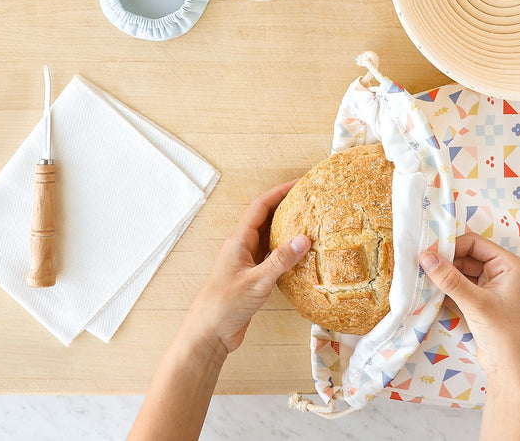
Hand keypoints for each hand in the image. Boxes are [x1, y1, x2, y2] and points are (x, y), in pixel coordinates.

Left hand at [187, 181, 310, 358]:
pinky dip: (286, 250)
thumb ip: (280, 261)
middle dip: (286, 205)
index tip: (299, 184)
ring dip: (286, 227)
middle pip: (266, 218)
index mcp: (239, 241)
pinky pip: (271, 255)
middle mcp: (243, 246)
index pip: (261, 206)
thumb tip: (304, 239)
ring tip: (309, 221)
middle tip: (309, 199)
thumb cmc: (224, 306)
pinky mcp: (253, 277)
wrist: (209, 335)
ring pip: (269, 236)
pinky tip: (300, 253)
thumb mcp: (256, 282)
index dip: (279, 192)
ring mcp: (247, 261)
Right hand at [420, 233, 519, 379]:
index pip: (474, 244)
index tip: (427, 254)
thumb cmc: (504, 335)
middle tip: (421, 267)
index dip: (451, 246)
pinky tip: (430, 291)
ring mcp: (491, 288)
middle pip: (466, 256)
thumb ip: (450, 279)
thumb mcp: (476, 304)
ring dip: (444, 276)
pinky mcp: (481, 303)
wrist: (513, 373)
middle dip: (445, 262)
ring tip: (422, 278)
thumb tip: (426, 256)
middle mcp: (501, 272)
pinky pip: (460, 287)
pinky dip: (446, 289)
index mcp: (508, 265)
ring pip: (461, 272)